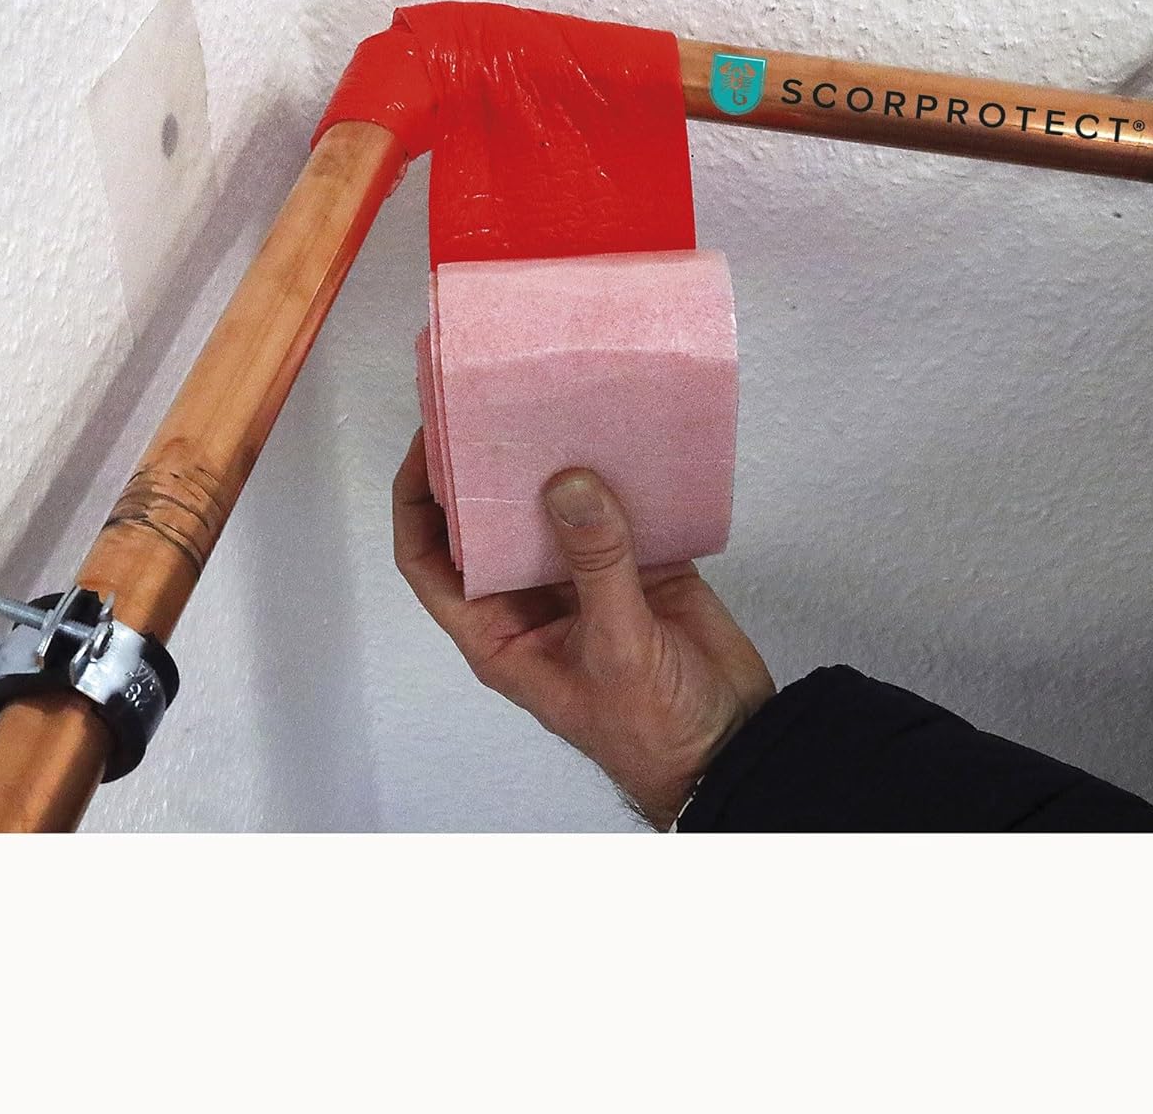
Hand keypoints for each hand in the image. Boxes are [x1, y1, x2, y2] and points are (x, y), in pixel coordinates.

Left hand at [392, 430, 775, 828]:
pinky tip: (625, 437)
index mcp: (500, 631)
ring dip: (558, 463)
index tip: (432, 443)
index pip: (430, 559)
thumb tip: (569, 485)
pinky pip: (621, 508)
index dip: (419, 501)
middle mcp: (533, 598)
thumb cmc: (654, 732)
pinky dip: (623, 475)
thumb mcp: (616, 649)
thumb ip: (596, 565)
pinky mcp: (641, 565)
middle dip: (492, 467)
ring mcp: (586, 579)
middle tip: (500, 404)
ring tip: (559, 405)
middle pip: (492, 520)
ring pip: (555, 507)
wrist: (733, 749)